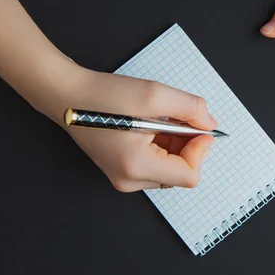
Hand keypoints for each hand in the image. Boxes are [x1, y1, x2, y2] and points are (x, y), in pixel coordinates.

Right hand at [57, 68, 216, 191]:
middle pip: (180, 173)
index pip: (189, 175)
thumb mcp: (154, 94)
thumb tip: (209, 123)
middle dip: (188, 145)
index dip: (200, 150)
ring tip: (161, 118)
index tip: (199, 127)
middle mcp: (129, 180)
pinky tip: (153, 124)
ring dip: (175, 143)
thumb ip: (190, 108)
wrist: (66, 95)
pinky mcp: (122, 169)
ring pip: (169, 169)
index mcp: (136, 167)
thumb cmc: (103, 96)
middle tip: (179, 117)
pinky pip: (155, 164)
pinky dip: (162, 145)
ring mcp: (124, 177)